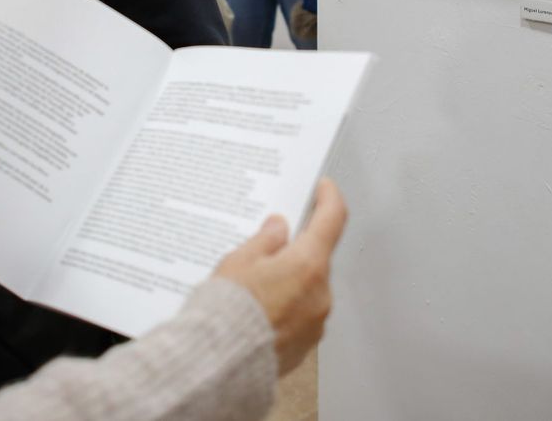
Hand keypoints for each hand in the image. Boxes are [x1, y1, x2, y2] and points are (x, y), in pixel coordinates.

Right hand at [213, 178, 346, 374]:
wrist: (219, 364)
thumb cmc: (226, 311)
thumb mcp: (239, 261)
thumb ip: (265, 240)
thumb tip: (279, 228)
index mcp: (308, 265)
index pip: (332, 219)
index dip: (329, 198)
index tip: (324, 187)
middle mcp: (320, 294)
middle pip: (318, 257)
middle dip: (297, 248)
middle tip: (270, 243)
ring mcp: (315, 323)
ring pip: (309, 288)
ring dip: (291, 280)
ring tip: (256, 283)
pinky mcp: (305, 345)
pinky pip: (301, 315)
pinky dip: (286, 307)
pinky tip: (259, 308)